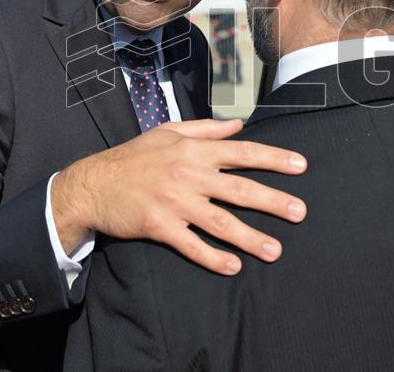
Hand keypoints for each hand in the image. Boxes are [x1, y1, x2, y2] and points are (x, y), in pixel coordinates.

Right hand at [51, 118, 307, 274]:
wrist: (93, 183)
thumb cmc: (133, 157)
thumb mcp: (168, 132)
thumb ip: (206, 129)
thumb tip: (239, 125)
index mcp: (193, 149)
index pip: (242, 152)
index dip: (273, 158)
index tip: (300, 166)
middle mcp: (188, 174)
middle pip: (239, 189)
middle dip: (273, 201)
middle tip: (300, 212)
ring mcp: (174, 201)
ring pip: (221, 221)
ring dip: (251, 237)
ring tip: (275, 250)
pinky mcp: (158, 225)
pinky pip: (191, 245)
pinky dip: (213, 257)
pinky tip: (233, 267)